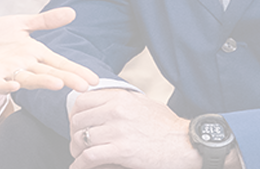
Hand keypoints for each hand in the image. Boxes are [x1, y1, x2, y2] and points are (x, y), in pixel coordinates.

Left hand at [0, 7, 100, 93]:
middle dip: (67, 79)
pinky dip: (6, 86)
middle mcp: (24, 66)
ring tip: (58, 84)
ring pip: (28, 79)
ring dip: (42, 82)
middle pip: (49, 72)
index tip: (94, 80)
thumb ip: (45, 21)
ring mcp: (7, 73)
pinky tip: (14, 86)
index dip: (76, 70)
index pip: (59, 62)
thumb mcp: (21, 24)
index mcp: (34, 53)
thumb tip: (72, 13)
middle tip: (85, 87)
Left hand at [68, 89, 204, 168]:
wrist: (185, 143)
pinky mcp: (121, 150)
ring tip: (78, 157)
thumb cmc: (167, 127)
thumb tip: (105, 104)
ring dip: (76, 151)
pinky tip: (78, 168)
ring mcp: (118, 130)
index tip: (77, 125)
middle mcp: (116, 111)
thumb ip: (123, 102)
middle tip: (77, 144)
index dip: (75, 114)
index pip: (83, 101)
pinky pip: (89, 157)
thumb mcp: (144, 104)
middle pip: (78, 121)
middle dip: (74, 134)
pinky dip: (79, 165)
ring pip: (80, 139)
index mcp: (120, 98)